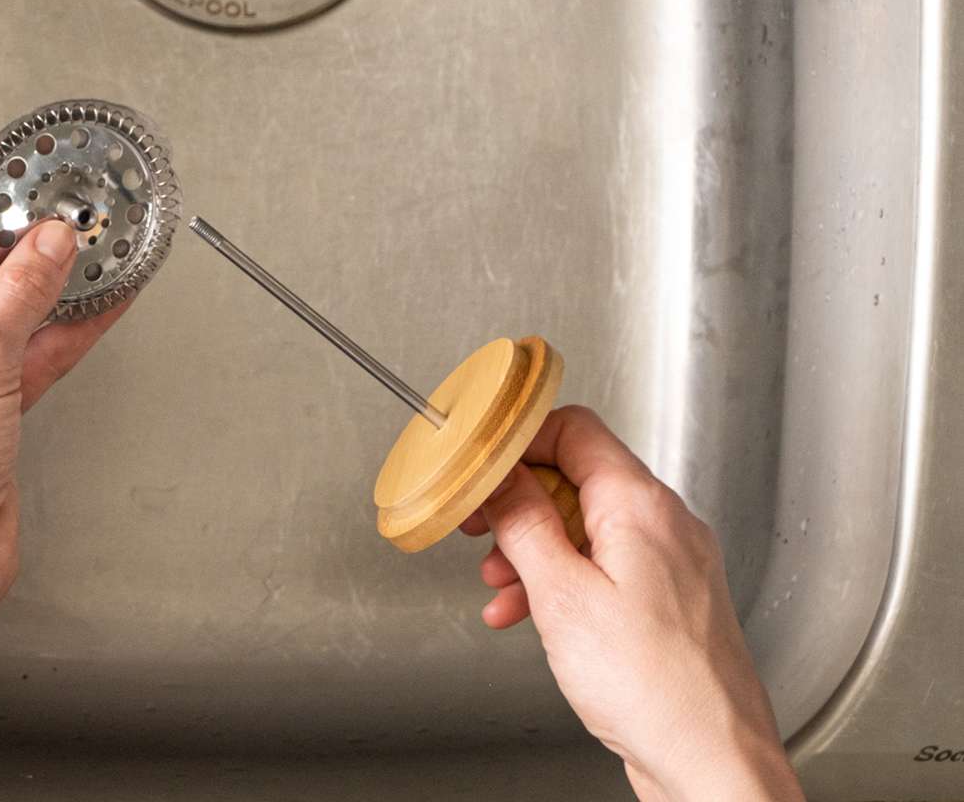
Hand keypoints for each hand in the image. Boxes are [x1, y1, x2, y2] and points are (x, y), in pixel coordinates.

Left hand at [0, 153, 126, 748]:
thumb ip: (21, 292)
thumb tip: (49, 242)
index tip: (9, 159)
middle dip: (18, 235)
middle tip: (63, 203)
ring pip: (1, 303)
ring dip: (48, 280)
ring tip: (94, 244)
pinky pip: (25, 346)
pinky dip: (62, 326)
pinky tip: (101, 299)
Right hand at [462, 406, 803, 801]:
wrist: (711, 760)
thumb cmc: (654, 688)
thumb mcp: (561, 594)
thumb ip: (525, 524)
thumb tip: (501, 479)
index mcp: (641, 506)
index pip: (574, 429)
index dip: (518, 442)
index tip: (480, 467)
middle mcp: (666, 524)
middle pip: (577, 477)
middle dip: (519, 502)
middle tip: (478, 524)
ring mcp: (672, 563)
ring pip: (587, 526)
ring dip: (535, 547)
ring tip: (500, 581)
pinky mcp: (668, 600)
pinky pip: (605, 567)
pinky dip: (563, 580)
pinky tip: (530, 613)